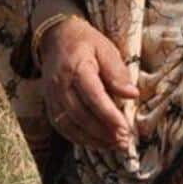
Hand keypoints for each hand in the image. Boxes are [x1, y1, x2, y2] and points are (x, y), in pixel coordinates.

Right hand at [37, 14, 136, 151]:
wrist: (56, 38)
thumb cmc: (86, 42)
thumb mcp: (106, 49)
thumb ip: (117, 73)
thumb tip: (132, 95)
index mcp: (76, 69)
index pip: (93, 97)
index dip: (109, 116)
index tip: (124, 129)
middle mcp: (60, 86)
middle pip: (81, 116)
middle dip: (102, 132)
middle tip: (122, 142)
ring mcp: (52, 98)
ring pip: (70, 125)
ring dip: (92, 139)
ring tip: (112, 145)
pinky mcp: (50, 105)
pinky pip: (63, 127)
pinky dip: (79, 138)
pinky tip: (95, 142)